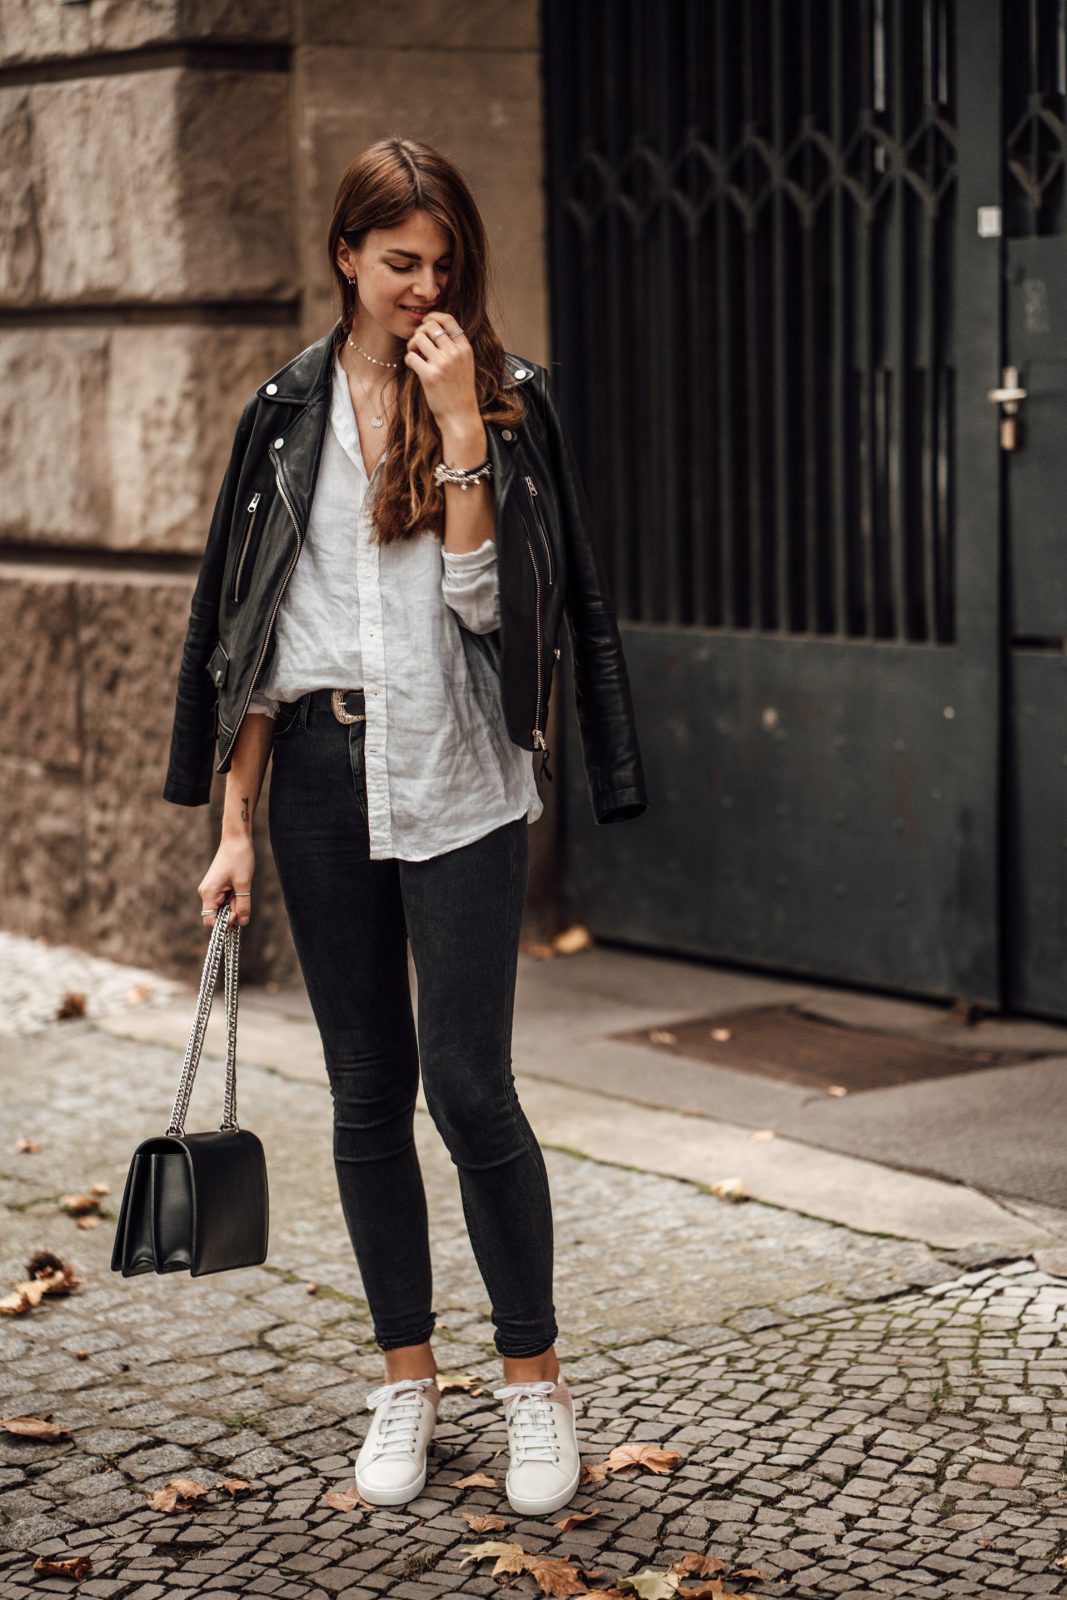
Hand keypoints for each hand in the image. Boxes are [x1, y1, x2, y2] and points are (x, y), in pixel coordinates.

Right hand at [198, 838, 254, 930]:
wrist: (236, 839)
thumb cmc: (239, 858)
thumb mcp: (244, 884)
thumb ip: (243, 905)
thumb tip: (243, 923)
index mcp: (208, 893)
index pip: (210, 921)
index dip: (224, 924)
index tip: (237, 915)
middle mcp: (206, 893)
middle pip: (217, 916)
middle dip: (232, 913)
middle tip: (243, 900)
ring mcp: (211, 889)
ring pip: (223, 908)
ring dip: (234, 905)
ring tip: (242, 890)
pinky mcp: (217, 886)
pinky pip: (224, 900)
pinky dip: (234, 899)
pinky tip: (240, 888)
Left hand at [403, 312, 479, 431]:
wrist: (460, 416)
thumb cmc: (459, 391)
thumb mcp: (465, 365)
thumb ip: (454, 347)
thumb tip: (433, 328)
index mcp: (464, 348)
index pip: (448, 320)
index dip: (433, 316)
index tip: (425, 322)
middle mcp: (455, 353)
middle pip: (430, 326)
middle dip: (419, 332)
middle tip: (417, 344)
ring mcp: (443, 364)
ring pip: (419, 338)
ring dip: (412, 344)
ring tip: (415, 354)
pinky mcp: (430, 376)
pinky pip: (411, 357)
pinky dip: (409, 359)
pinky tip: (413, 366)